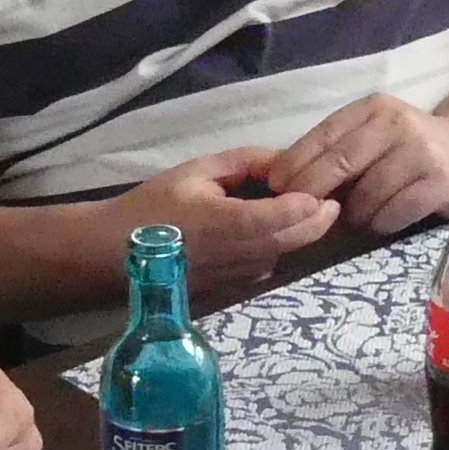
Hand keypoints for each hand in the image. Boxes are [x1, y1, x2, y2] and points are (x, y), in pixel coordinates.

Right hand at [116, 148, 337, 296]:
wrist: (115, 253)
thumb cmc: (154, 206)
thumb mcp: (197, 170)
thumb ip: (245, 162)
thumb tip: (284, 161)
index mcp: (230, 222)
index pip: (288, 216)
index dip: (313, 203)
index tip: (328, 187)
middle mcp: (240, 255)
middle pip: (295, 239)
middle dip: (320, 220)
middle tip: (333, 200)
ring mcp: (237, 276)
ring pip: (284, 254)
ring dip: (301, 235)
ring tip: (310, 211)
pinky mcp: (231, 288)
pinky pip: (266, 265)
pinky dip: (277, 247)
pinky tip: (273, 230)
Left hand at [268, 95, 448, 235]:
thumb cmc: (408, 147)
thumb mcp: (373, 134)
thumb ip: (335, 149)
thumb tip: (279, 178)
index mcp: (374, 108)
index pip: (324, 135)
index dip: (294, 163)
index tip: (275, 186)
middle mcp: (398, 125)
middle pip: (339, 164)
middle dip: (312, 192)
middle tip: (301, 212)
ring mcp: (421, 155)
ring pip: (364, 197)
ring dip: (352, 215)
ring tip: (356, 217)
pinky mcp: (438, 186)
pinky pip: (390, 215)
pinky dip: (379, 224)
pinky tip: (383, 220)